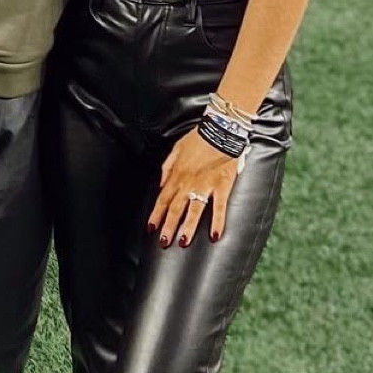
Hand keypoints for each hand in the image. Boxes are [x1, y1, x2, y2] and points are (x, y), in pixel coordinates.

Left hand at [150, 129, 240, 247]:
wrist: (220, 130)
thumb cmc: (198, 138)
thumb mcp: (175, 149)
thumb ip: (166, 168)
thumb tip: (160, 184)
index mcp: (176, 175)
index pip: (162, 199)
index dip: (156, 215)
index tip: (151, 228)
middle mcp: (188, 183)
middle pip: (175, 209)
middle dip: (168, 227)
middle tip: (164, 242)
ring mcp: (205, 186)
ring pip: (193, 211)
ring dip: (187, 228)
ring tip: (183, 242)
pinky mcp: (222, 186)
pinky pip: (219, 207)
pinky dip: (217, 222)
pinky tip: (215, 235)